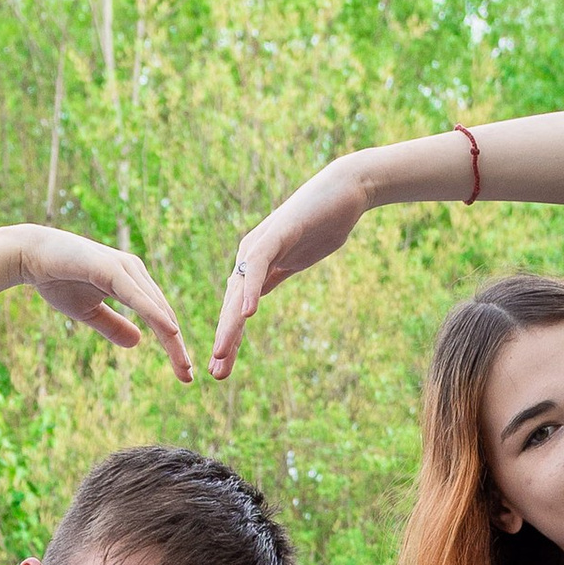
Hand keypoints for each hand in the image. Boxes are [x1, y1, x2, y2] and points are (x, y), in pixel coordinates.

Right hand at [15, 230, 192, 379]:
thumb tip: (138, 342)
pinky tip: (170, 332)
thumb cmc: (58, 280)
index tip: (183, 373)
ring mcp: (125, 268)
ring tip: (183, 363)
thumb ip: (113, 326)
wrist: (30, 256)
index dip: (172, 346)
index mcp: (132, 283)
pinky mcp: (113, 268)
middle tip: (188, 377)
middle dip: (177, 348)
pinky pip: (138, 297)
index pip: (159, 318)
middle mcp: (134, 272)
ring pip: (156, 308)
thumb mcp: (88, 312)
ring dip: (171, 338)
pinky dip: (155, 315)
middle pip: (164, 315)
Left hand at [212, 160, 369, 376]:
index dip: (231, 339)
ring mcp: (260, 244)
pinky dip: (252, 290)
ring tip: (221, 353)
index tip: (223, 369)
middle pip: (232, 305)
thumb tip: (259, 295)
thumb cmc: (324, 223)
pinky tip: (250, 314)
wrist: (346, 190)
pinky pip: (259, 266)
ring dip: (230, 323)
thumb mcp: (296, 260)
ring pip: (239, 290)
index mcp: (255, 266)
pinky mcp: (277, 234)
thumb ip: (276, 276)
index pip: (238, 309)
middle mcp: (250, 256)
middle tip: (217, 374)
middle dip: (225, 341)